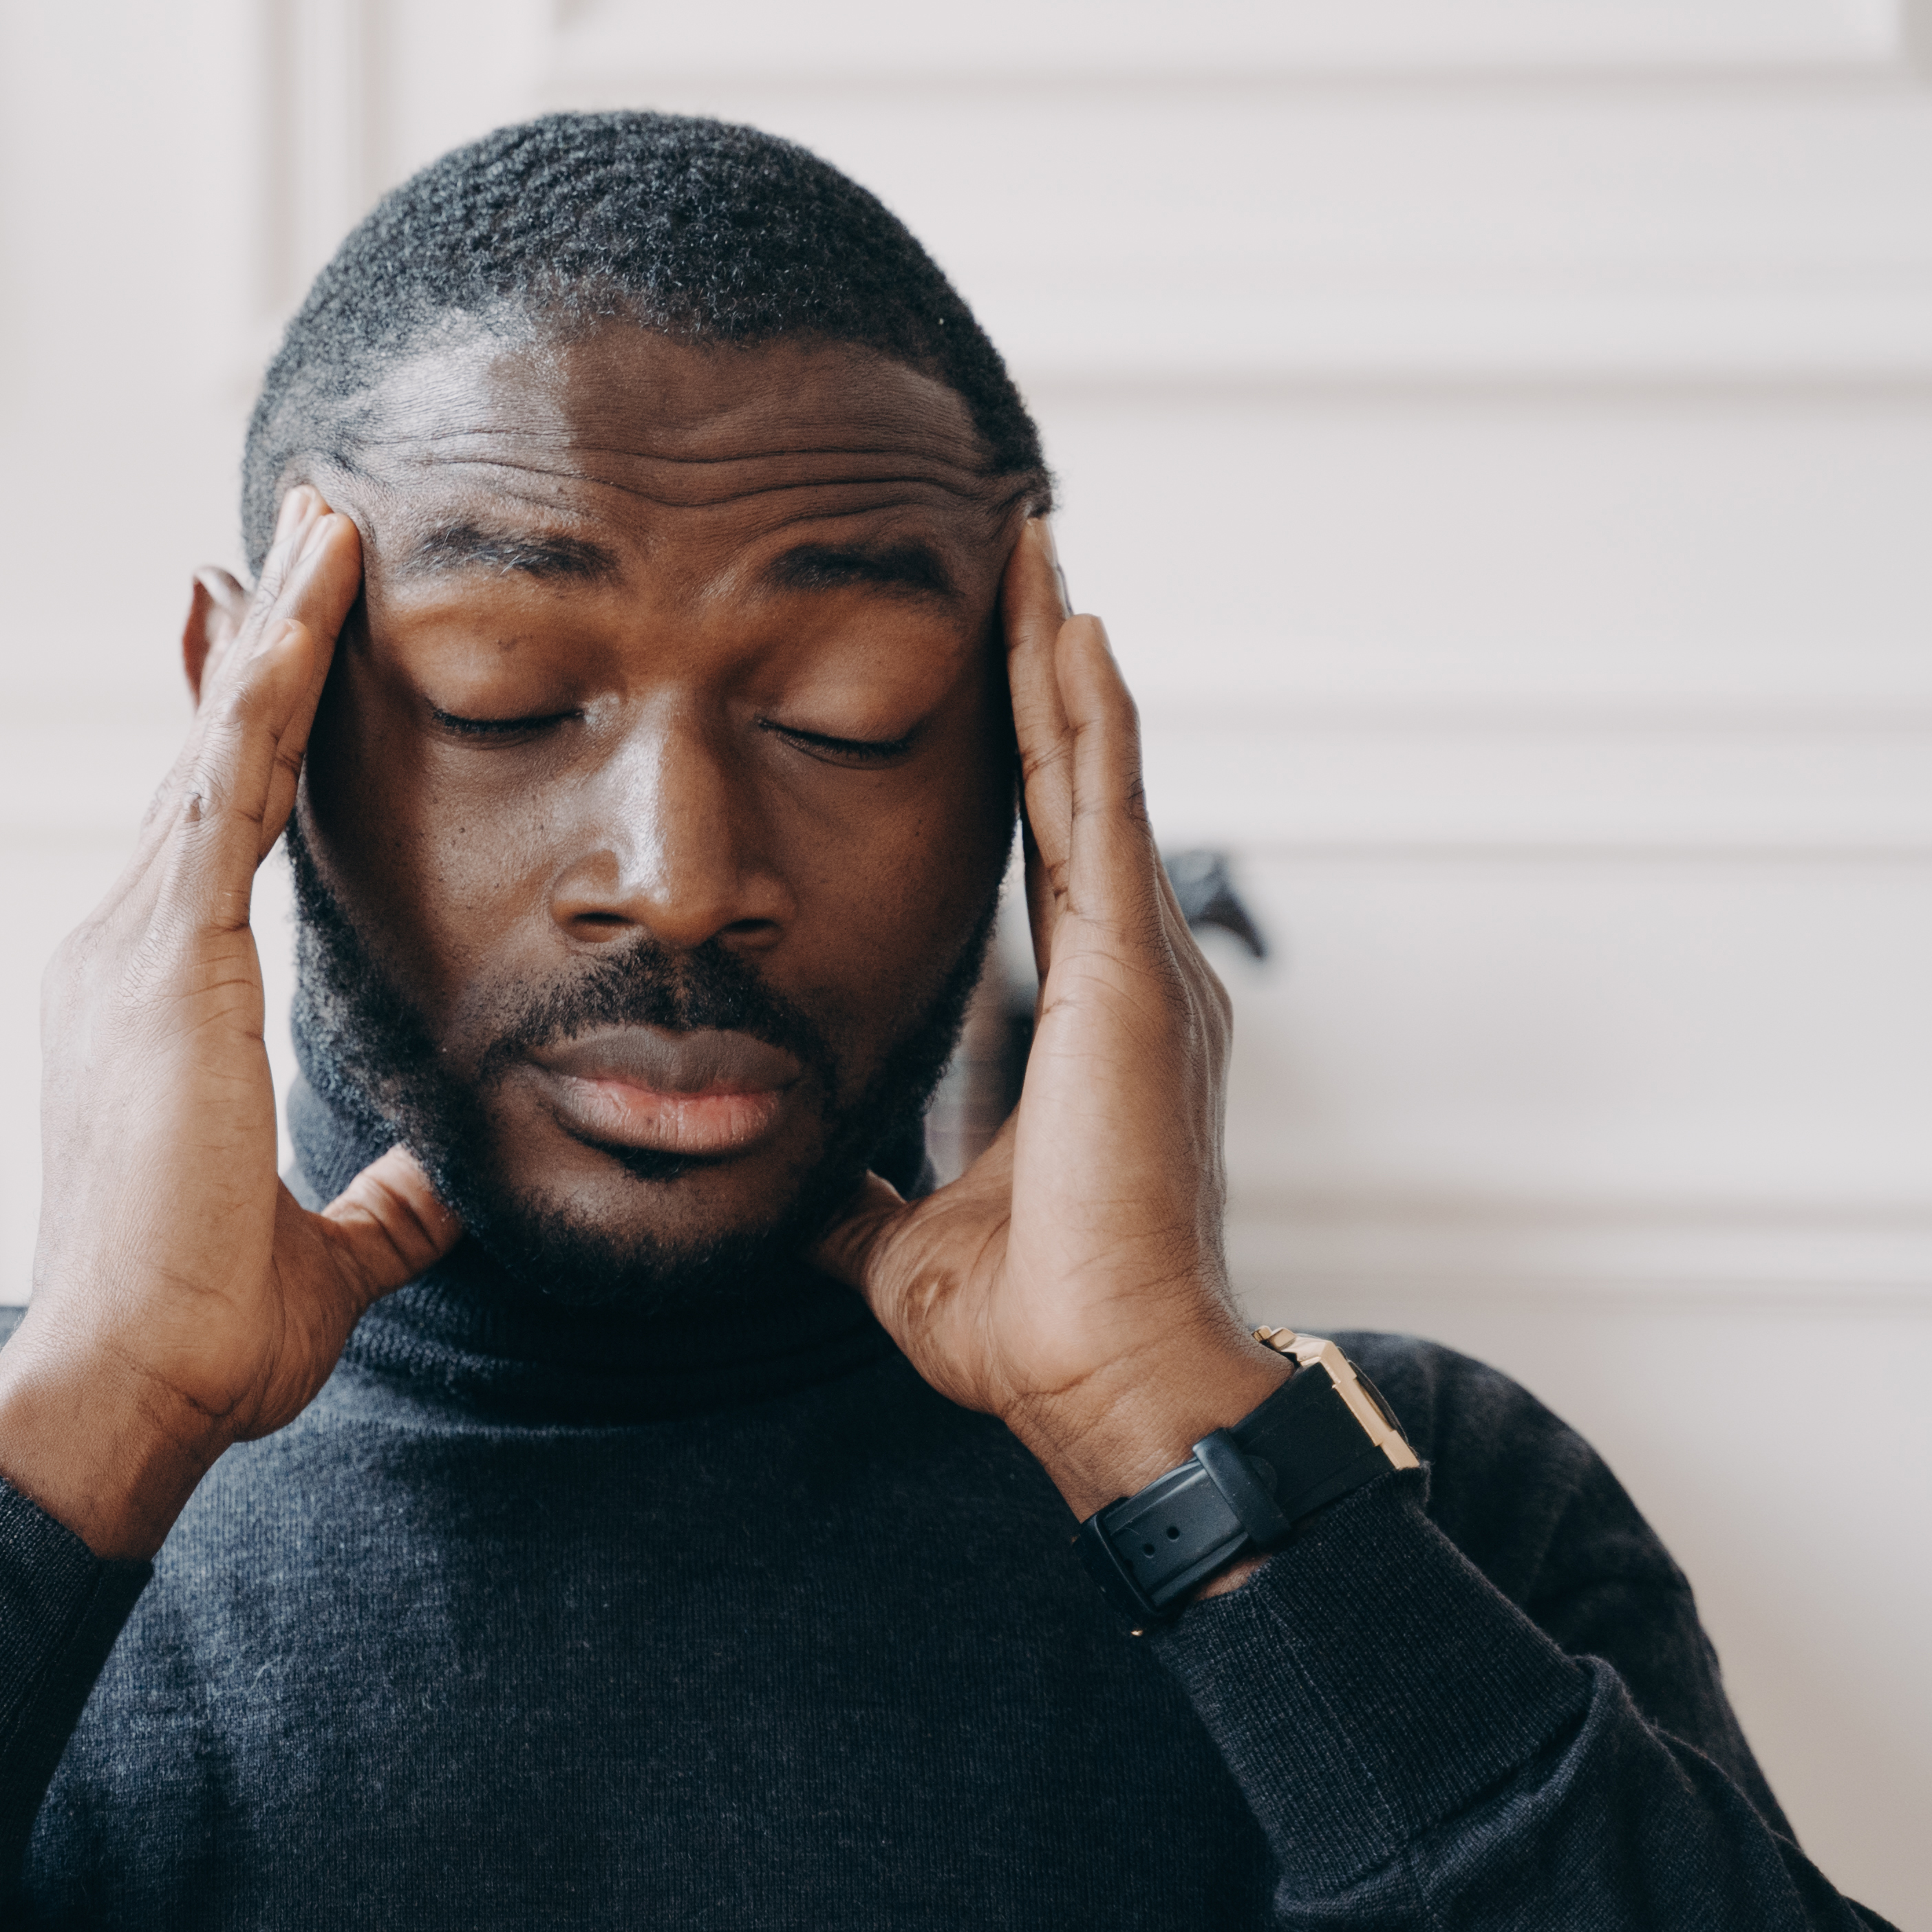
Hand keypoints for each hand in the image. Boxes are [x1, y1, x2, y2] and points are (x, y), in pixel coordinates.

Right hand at [0, 489, 458, 1557]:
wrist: (127, 1382)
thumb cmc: (201, 1337)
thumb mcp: (326, 1254)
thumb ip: (384, 1203)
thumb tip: (444, 1189)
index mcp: (146, 1006)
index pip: (207, 836)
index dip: (246, 734)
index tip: (276, 643)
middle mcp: (119, 951)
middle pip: (202, 762)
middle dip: (258, 641)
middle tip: (307, 525)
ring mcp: (131, 945)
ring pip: (218, 746)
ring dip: (277, 627)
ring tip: (326, 517)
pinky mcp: (169, 955)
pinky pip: (231, 781)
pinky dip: (274, 680)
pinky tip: (314, 596)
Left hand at [816, 520, 1285, 1524]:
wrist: (1100, 1378)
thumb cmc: (1027, 1324)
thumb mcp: (902, 1238)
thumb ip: (857, 1199)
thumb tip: (790, 1187)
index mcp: (1080, 1014)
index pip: (1039, 846)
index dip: (1018, 750)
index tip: (994, 660)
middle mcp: (1126, 971)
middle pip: (1074, 779)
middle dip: (1046, 666)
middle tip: (1024, 553)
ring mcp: (1142, 965)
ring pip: (1091, 770)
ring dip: (1062, 659)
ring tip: (1039, 554)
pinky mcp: (1133, 975)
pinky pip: (1103, 813)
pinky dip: (1087, 717)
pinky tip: (1074, 633)